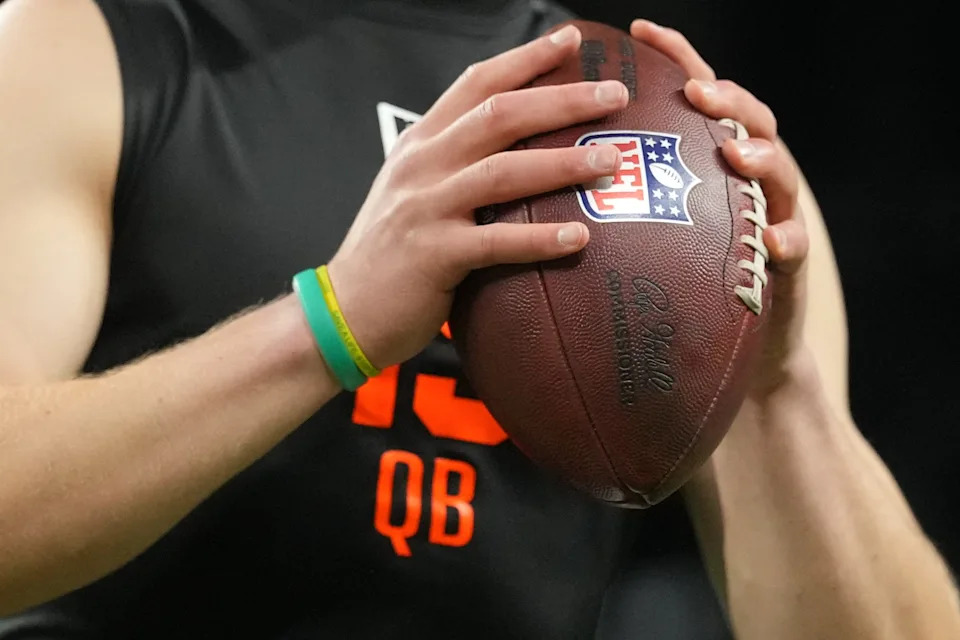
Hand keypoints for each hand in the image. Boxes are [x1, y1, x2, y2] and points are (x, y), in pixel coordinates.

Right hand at [327, 26, 627, 369]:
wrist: (347, 308)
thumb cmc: (392, 253)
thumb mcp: (414, 191)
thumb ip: (455, 164)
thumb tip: (520, 153)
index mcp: (421, 143)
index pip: (476, 83)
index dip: (525, 58)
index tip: (570, 40)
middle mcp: (423, 165)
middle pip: (500, 115)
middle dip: (562, 99)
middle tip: (614, 94)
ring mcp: (425, 207)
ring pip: (502, 172)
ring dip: (561, 162)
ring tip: (610, 160)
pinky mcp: (433, 254)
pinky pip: (496, 242)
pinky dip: (539, 239)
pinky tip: (579, 237)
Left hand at [631, 19, 809, 395]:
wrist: (716, 352)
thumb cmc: (666, 282)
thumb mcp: (631, 232)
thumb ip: (601, 195)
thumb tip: (526, 173)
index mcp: (700, 162)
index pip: (689, 98)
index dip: (674, 59)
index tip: (638, 32)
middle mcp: (740, 180)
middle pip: (746, 120)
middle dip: (726, 98)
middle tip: (696, 91)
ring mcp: (770, 216)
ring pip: (780, 173)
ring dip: (763, 159)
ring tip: (737, 155)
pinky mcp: (787, 263)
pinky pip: (795, 246)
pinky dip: (788, 240)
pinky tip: (775, 243)